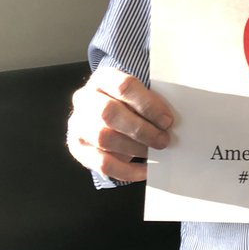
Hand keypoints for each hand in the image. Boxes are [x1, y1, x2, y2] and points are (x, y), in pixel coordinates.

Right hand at [66, 67, 173, 183]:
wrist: (104, 116)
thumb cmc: (128, 104)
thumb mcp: (138, 94)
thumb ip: (151, 102)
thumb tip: (169, 122)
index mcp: (103, 78)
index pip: (124, 86)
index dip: (148, 104)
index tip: (167, 120)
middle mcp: (85, 99)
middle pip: (109, 113)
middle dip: (141, 129)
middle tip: (163, 140)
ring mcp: (78, 124)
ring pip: (103, 137)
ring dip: (134, 148)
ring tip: (153, 152)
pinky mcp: (78, 148)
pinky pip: (101, 163)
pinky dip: (127, 170)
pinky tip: (144, 170)